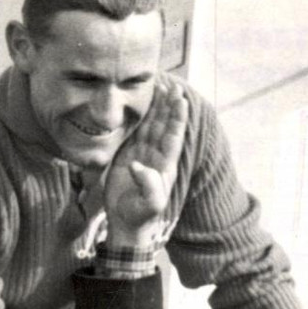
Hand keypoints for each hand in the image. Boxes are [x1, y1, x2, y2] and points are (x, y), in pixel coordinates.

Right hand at [104, 78, 187, 242]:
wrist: (127, 225)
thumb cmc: (141, 216)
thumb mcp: (150, 205)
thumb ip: (149, 186)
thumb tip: (138, 166)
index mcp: (165, 165)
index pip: (173, 136)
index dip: (177, 118)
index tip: (180, 99)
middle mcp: (156, 157)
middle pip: (163, 125)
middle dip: (167, 105)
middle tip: (171, 83)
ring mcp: (142, 155)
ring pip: (150, 125)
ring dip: (154, 107)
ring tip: (158, 86)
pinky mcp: (127, 156)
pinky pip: (134, 132)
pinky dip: (138, 117)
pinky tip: (139, 103)